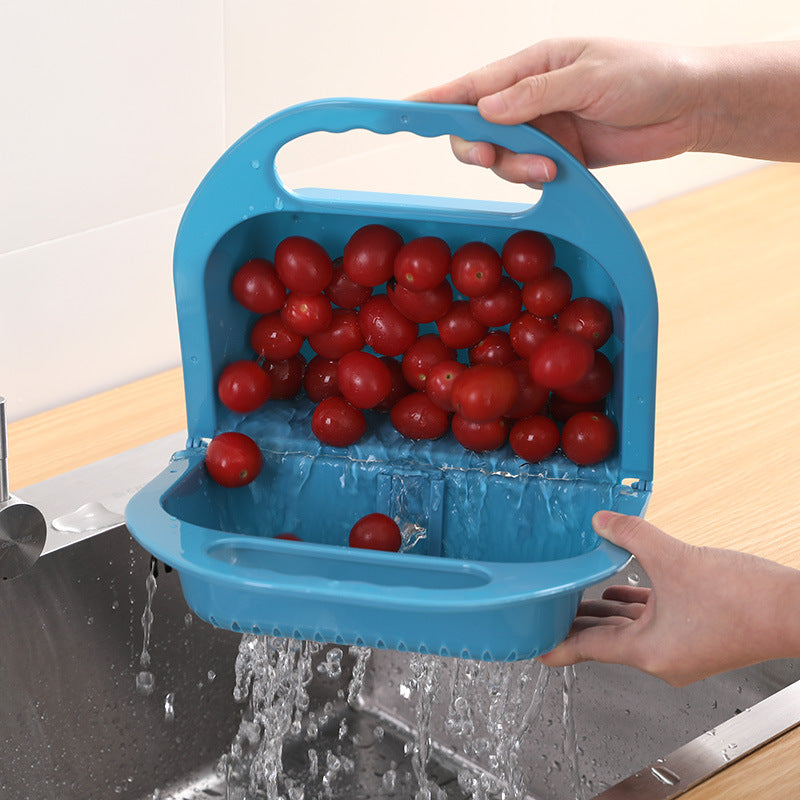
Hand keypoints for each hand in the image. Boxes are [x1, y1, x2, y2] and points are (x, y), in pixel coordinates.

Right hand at [410, 38, 799, 182]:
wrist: (689, 108)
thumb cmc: (647, 76)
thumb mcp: (589, 79)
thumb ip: (535, 97)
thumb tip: (486, 111)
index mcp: (531, 65)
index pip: (470, 85)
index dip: (432, 100)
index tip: (399, 111)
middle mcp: (529, 98)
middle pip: (475, 129)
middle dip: (479, 148)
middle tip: (492, 157)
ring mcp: (542, 129)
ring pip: (499, 158)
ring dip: (516, 167)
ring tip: (553, 165)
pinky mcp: (558, 156)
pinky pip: (526, 174)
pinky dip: (535, 178)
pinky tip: (561, 172)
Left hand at [538, 511, 799, 685]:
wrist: (796, 610)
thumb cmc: (744, 599)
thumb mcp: (673, 557)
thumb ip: (630, 535)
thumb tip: (601, 521)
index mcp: (649, 652)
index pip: (589, 648)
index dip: (559, 645)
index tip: (535, 649)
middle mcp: (661, 658)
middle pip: (606, 640)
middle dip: (577, 624)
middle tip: (548, 613)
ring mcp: (680, 649)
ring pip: (630, 630)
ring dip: (605, 613)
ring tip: (578, 597)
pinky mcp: (696, 636)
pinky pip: (653, 622)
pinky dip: (635, 607)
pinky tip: (623, 589)